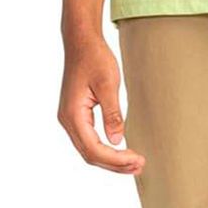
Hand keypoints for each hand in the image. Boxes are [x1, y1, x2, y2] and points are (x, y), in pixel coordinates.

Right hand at [58, 35, 144, 173]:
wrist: (81, 42)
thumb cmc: (94, 58)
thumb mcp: (108, 84)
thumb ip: (112, 114)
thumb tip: (117, 140)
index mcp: (73, 114)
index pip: (94, 149)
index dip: (116, 159)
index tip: (137, 159)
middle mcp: (67, 120)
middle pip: (91, 155)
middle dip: (116, 164)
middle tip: (140, 166)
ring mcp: (70, 120)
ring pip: (90, 152)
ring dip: (112, 161)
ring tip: (134, 163)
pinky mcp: (77, 117)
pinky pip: (90, 142)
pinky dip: (106, 151)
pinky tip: (121, 152)